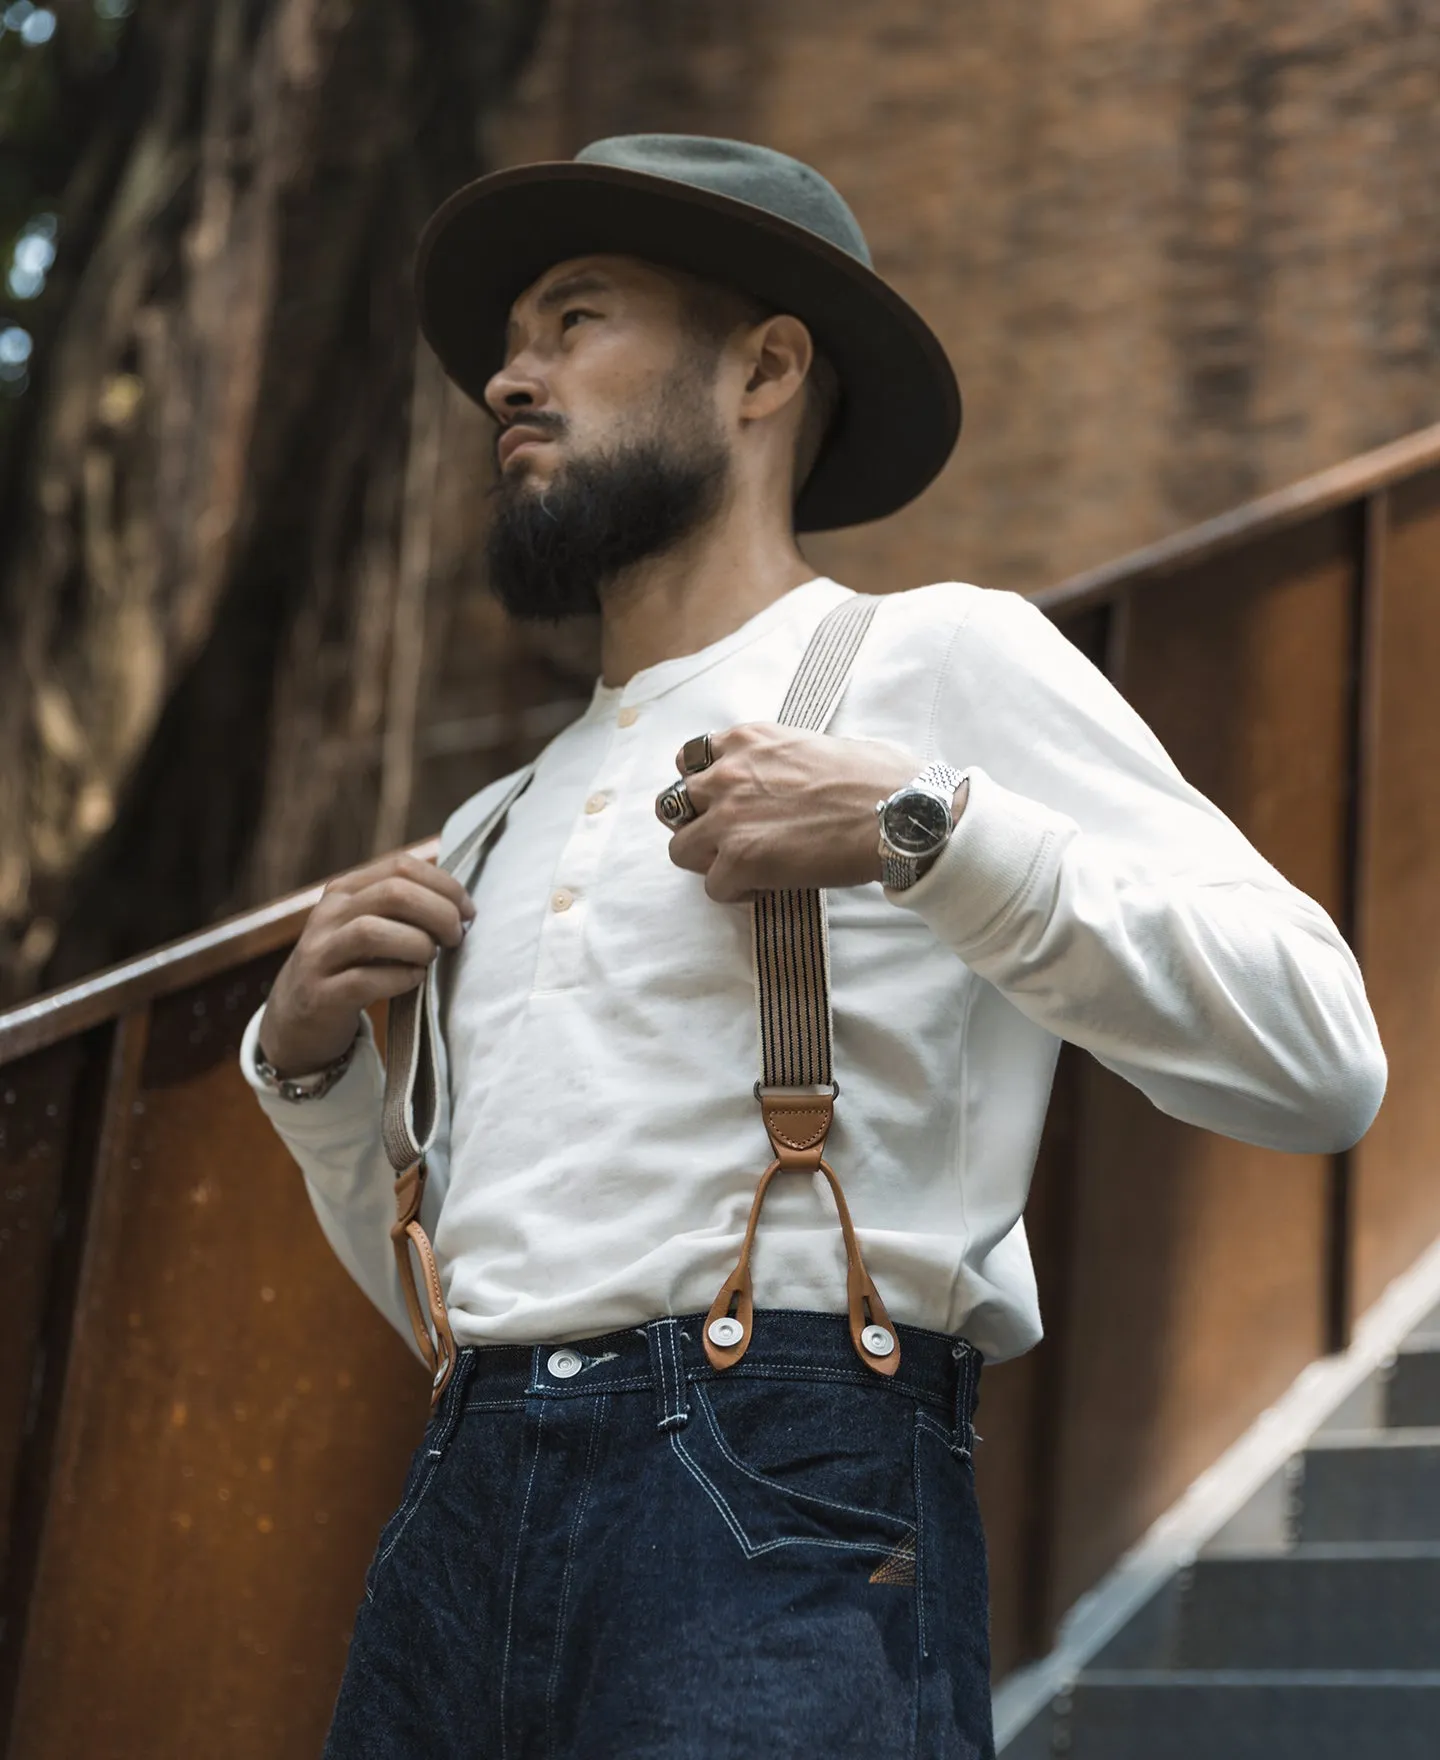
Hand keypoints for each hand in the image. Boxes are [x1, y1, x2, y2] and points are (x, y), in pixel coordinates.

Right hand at [258, 852, 475, 1075]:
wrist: (298, 1018)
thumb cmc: (351, 967)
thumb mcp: (370, 926)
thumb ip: (405, 908)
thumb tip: (461, 905)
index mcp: (345, 890)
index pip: (401, 866)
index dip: (444, 885)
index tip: (468, 912)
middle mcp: (328, 914)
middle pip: (393, 893)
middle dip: (438, 913)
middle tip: (455, 938)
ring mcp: (320, 954)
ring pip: (372, 932)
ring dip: (417, 944)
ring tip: (430, 958)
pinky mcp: (320, 995)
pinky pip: (363, 980)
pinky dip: (400, 979)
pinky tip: (413, 980)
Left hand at [662, 722, 920, 902]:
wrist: (901, 814)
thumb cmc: (879, 777)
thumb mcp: (816, 743)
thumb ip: (781, 757)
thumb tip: (787, 777)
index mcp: (747, 739)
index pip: (690, 759)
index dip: (703, 785)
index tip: (723, 801)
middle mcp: (727, 773)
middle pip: (672, 805)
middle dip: (696, 823)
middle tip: (727, 839)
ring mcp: (728, 818)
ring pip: (680, 848)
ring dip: (708, 861)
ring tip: (743, 867)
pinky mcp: (739, 859)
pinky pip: (713, 886)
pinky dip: (735, 891)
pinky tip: (765, 887)